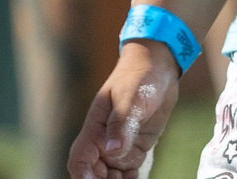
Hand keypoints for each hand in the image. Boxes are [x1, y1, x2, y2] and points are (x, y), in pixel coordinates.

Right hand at [68, 41, 182, 178]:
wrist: (157, 68)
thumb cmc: (138, 77)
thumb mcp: (130, 99)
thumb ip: (120, 125)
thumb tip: (111, 151)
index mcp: (94, 128)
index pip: (79, 159)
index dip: (83, 176)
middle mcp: (103, 141)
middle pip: (94, 173)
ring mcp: (119, 146)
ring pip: (111, 176)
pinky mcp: (135, 148)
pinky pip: (129, 174)